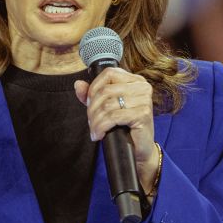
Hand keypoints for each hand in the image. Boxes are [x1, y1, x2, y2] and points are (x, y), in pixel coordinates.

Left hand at [74, 67, 159, 192]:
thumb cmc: (125, 127)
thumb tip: (78, 84)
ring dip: (95, 120)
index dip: (94, 87)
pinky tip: (99, 135)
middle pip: (105, 90)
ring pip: (107, 105)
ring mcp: (144, 100)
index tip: (88, 103)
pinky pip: (113, 117)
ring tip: (94, 130)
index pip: (109, 73)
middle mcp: (142, 87)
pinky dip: (101, 127)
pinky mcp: (143, 114)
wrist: (140, 149)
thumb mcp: (107, 107)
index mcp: (135, 80)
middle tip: (90, 122)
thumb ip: (92, 94)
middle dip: (92, 108)